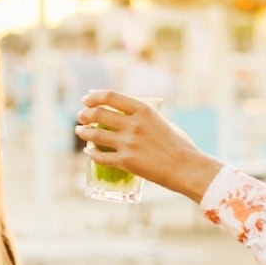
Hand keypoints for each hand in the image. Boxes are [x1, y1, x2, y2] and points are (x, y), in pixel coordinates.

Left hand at [75, 90, 223, 202]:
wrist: (186, 167)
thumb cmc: (179, 145)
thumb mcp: (162, 122)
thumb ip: (144, 118)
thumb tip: (128, 117)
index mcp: (143, 110)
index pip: (110, 97)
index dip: (94, 97)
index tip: (86, 99)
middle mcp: (133, 124)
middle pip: (98, 114)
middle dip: (85, 114)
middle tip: (81, 116)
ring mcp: (127, 143)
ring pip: (95, 135)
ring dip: (83, 132)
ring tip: (80, 131)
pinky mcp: (125, 162)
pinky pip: (100, 157)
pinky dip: (91, 153)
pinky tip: (88, 152)